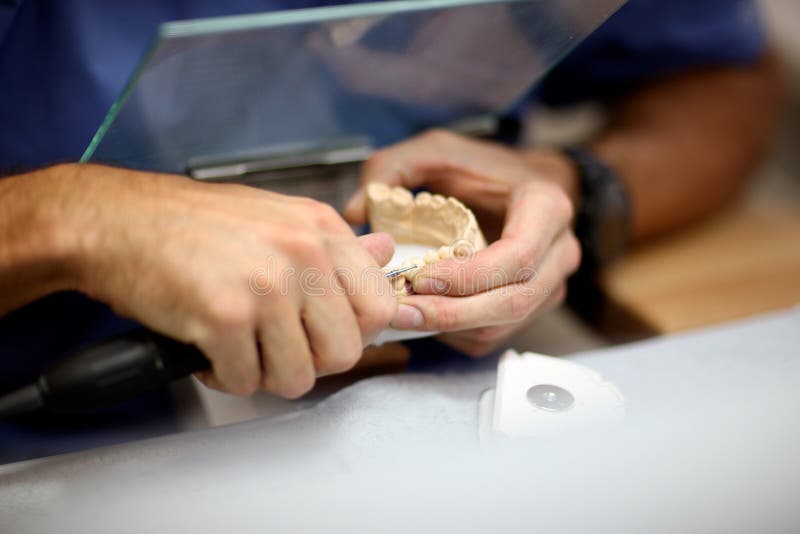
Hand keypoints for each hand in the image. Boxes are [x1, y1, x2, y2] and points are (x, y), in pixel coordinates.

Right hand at [54, 164, 396, 397]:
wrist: (116, 220)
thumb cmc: (191, 222)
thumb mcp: (278, 217)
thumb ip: (335, 244)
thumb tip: (386, 252)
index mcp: (321, 229)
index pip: (380, 306)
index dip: (354, 333)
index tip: (324, 333)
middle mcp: (302, 254)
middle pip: (344, 352)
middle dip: (309, 362)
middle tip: (277, 346)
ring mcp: (266, 285)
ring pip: (297, 377)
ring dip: (265, 373)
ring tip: (240, 347)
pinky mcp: (224, 316)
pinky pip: (246, 382)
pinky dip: (225, 376)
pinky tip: (210, 349)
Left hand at [344, 130, 580, 355]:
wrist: (522, 186)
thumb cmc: (483, 169)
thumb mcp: (439, 150)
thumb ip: (394, 167)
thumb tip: (355, 211)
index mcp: (546, 209)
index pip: (516, 257)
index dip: (467, 277)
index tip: (420, 276)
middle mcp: (559, 252)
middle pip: (512, 302)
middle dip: (452, 314)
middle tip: (401, 312)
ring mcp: (549, 285)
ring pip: (503, 325)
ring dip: (450, 328)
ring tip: (403, 315)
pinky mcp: (532, 308)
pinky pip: (494, 335)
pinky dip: (456, 334)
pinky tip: (425, 317)